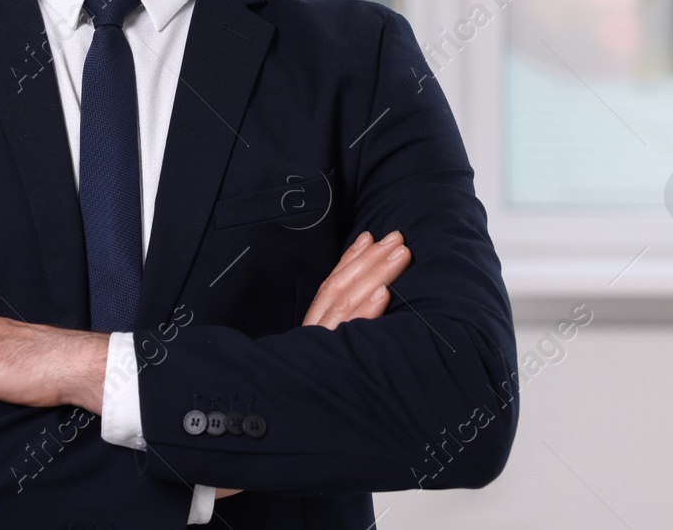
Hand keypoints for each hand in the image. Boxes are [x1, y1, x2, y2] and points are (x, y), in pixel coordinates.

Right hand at [211, 230, 410, 502]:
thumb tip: (356, 310)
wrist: (274, 434)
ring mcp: (322, 350)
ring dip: (376, 275)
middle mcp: (315, 337)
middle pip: (341, 289)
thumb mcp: (314, 362)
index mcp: (312, 333)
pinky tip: (384, 295)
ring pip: (347, 303)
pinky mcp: (330, 367)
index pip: (330, 287)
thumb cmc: (301, 399)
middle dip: (371, 260)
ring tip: (398, 254)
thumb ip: (328, 339)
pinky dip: (367, 312)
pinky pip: (350, 335)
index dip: (349, 261)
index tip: (368, 238)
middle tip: (396, 238)